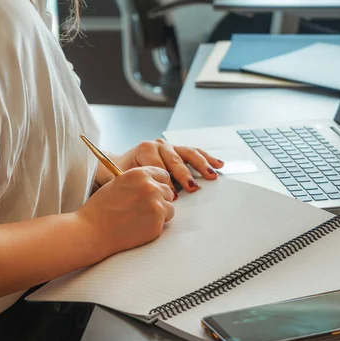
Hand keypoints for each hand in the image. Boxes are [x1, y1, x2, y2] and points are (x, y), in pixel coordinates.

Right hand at [79, 167, 174, 257]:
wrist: (93, 230)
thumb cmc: (102, 208)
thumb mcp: (119, 183)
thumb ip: (139, 181)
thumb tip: (156, 184)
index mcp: (139, 174)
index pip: (163, 175)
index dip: (158, 184)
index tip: (153, 192)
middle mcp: (150, 187)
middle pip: (168, 191)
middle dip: (159, 199)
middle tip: (143, 209)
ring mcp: (155, 205)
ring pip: (170, 207)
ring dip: (160, 212)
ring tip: (141, 218)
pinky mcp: (158, 222)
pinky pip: (166, 221)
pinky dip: (156, 224)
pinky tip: (140, 226)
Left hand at [96, 140, 223, 194]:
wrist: (120, 165)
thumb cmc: (122, 174)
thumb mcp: (122, 178)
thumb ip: (134, 183)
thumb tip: (144, 194)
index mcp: (145, 149)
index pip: (159, 164)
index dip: (166, 180)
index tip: (172, 195)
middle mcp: (159, 145)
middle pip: (175, 159)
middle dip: (184, 174)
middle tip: (191, 187)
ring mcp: (171, 147)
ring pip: (189, 154)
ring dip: (202, 165)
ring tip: (212, 175)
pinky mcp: (180, 151)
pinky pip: (196, 153)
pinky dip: (207, 158)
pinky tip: (219, 164)